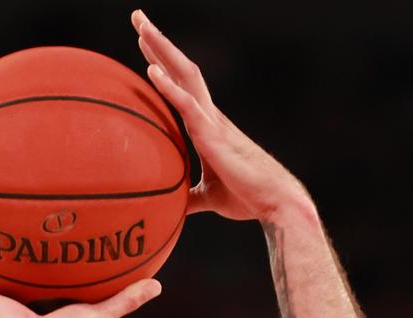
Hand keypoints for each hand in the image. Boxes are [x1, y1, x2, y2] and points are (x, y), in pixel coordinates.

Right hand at [0, 258, 160, 317]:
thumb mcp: (101, 313)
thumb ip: (126, 300)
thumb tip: (158, 285)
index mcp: (44, 313)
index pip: (46, 291)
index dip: (48, 276)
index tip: (51, 257)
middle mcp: (18, 309)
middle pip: (13, 284)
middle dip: (11, 267)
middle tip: (13, 240)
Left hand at [132, 9, 310, 221]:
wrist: (274, 203)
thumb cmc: (247, 198)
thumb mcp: (209, 196)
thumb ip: (191, 196)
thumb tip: (173, 205)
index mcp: (209, 127)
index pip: (182, 88)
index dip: (164, 66)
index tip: (145, 48)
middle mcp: (211, 116)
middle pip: (182, 70)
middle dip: (159, 43)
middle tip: (137, 18)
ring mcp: (213, 122)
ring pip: (185, 76)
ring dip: (162, 50)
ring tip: (141, 27)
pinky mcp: (214, 136)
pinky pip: (188, 105)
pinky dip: (169, 87)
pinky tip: (151, 71)